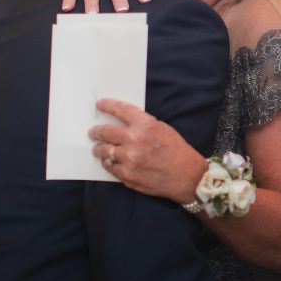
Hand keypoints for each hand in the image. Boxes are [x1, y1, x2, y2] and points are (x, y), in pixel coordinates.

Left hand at [89, 99, 206, 204]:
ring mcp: (129, 159)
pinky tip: (110, 162)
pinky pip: (110, 167)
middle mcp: (135, 140)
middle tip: (93, 132)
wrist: (187, 176)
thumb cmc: (177, 151)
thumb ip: (143, 125)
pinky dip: (108, 163)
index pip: (120, 110)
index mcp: (146, 125)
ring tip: (98, 149)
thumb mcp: (163, 129)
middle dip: (96, 131)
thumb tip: (122, 123)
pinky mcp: (127, 175)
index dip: (108, 105)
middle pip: (105, 132)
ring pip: (104, 151)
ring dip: (99, 149)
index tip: (100, 104)